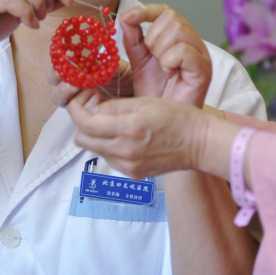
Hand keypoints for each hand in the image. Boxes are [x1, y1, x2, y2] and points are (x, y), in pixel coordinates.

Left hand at [67, 92, 207, 177]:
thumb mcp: (145, 101)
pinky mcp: (133, 173)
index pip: (85, 124)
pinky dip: (109, 146)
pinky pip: (109, 158)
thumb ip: (114, 106)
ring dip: (96, 136)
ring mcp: (128, 165)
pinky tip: (124, 137)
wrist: (199, 144)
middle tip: (93, 111)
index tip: (78, 101)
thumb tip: (90, 106)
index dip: (76, 110)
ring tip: (113, 123)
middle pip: (82, 140)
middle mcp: (125, 150)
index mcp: (129, 128)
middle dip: (83, 124)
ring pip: (95, 149)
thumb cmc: (178, 118)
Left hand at [119, 4, 211, 105]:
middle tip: (152, 57)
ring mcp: (200, 56)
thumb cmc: (157, 95)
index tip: (129, 18)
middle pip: (172, 17)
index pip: (165, 11)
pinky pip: (183, 51)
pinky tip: (168, 72)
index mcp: (178, 38)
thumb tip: (125, 18)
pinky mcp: (203, 70)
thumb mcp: (139, 63)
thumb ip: (133, 40)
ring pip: (178, 30)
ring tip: (161, 67)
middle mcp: (193, 43)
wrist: (164, 123)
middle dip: (153, 36)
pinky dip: (169, 59)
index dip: (146, 10)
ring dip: (160, 49)